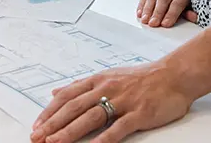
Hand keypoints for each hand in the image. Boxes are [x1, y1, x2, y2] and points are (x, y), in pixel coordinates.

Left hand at [31, 63, 191, 142]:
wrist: (174, 75)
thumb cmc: (142, 77)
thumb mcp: (108, 76)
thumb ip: (82, 87)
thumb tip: (56, 92)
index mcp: (97, 80)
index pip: (67, 96)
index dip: (49, 111)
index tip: (37, 125)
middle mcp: (106, 88)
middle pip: (74, 107)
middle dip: (53, 123)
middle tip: (37, 137)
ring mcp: (122, 100)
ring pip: (90, 117)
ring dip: (70, 131)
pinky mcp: (138, 113)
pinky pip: (118, 128)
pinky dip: (104, 139)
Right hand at [136, 0, 197, 27]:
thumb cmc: (187, 4)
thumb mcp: (192, 9)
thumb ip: (191, 14)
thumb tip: (193, 17)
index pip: (176, 4)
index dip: (171, 15)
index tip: (165, 24)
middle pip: (163, 1)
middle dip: (157, 13)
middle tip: (153, 24)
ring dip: (147, 10)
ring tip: (145, 20)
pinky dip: (141, 6)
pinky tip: (140, 14)